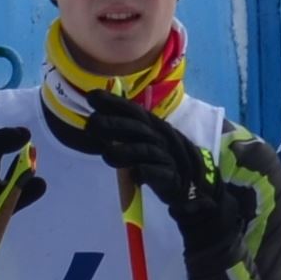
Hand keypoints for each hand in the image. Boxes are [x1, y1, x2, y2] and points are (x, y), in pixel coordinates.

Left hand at [74, 92, 206, 207]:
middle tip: (91, 123)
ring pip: (145, 150)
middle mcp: (159, 136)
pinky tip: (136, 173)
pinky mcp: (169, 177)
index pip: (132, 110)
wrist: (189, 182)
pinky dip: (146, 172)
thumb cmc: (160, 158)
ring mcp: (165, 156)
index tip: (92, 97)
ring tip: (106, 154)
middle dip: (114, 124)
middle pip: (137, 127)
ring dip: (125, 151)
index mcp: (152, 125)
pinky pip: (157, 173)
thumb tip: (95, 123)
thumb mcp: (143, 141)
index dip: (114, 103)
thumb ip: (123, 133)